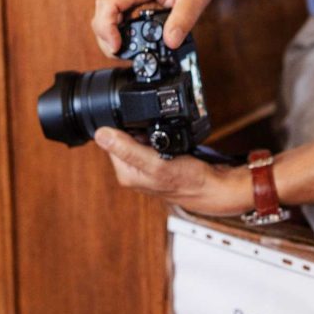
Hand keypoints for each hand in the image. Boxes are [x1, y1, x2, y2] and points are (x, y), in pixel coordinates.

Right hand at [91, 0, 220, 53]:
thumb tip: (171, 42)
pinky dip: (115, 25)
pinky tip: (128, 36)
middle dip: (106, 37)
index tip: (116, 46)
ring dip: (109, 33)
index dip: (106, 27)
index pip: (109, 2)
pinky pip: (112, 8)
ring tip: (126, 50)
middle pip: (101, 11)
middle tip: (123, 55)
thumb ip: (183, 21)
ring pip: (104, 11)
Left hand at [94, 128, 251, 216]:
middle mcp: (132, 170)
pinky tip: (170, 141)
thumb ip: (128, 149)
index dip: (125, 128)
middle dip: (139, 129)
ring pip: (139, 137)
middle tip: (157, 135)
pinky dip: (160, 136)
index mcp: (125, 173)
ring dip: (150, 132)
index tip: (142, 127)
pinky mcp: (157, 160)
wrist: (212, 186)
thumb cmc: (188, 180)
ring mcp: (145, 165)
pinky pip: (152, 140)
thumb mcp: (156, 163)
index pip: (111, 139)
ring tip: (166, 139)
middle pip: (125, 136)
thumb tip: (100, 134)